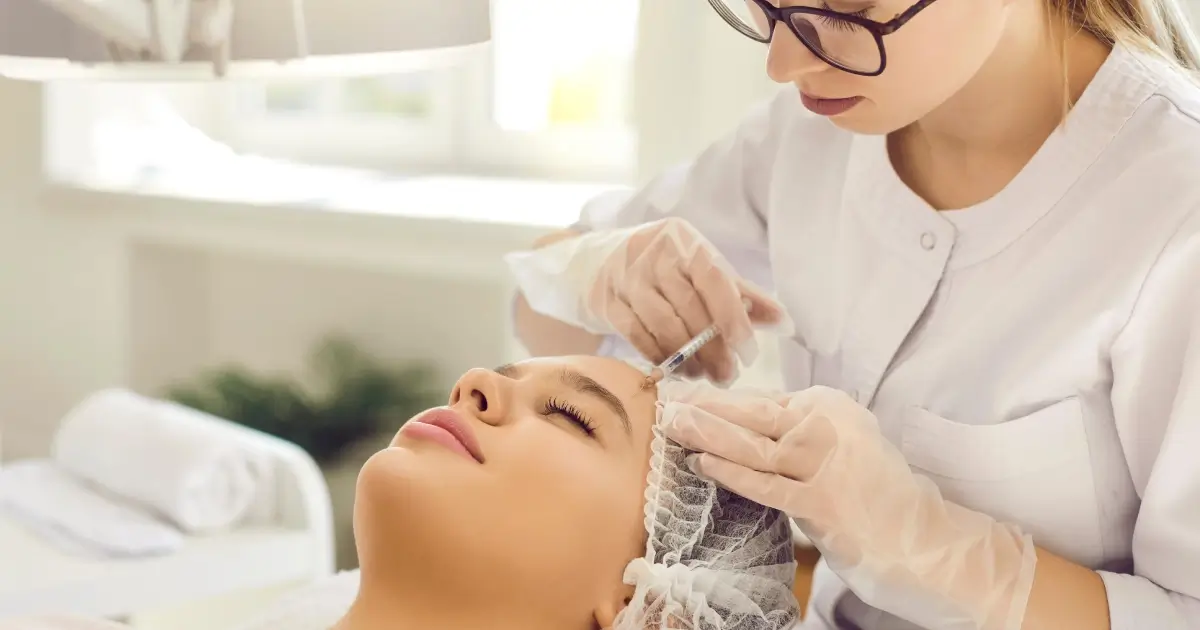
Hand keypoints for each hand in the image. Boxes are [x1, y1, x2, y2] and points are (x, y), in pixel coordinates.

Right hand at [506, 217, 792, 382]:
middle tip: (727, 376)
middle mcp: (652, 252)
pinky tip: (675, 369)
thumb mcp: (699, 270)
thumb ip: (740, 294)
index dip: (734, 317)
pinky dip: (659, 356)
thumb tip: (786, 322)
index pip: (714, 278)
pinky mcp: (605, 300)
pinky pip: (637, 336)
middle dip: (713, 348)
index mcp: (683, 240)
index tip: (748, 352)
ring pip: (664, 325)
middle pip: (690, 307)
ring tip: (703, 375)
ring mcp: (625, 276)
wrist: (596, 262)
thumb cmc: (663, 268)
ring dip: (688, 357)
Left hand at [659, 382, 1037, 629]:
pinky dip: (731, 473)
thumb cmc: (873, 488)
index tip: (683, 394)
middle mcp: (825, 425)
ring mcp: (823, 462)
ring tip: (672, 426)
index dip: (716, 398)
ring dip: (706, 434)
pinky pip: (765, 485)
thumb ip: (796, 427)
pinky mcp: (820, 500)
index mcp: (827, 404)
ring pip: (751, 445)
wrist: (920, 532)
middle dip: (702, 408)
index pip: (760, 399)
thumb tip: (738, 419)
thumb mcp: (839, 439)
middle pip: (750, 414)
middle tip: (663, 402)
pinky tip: (702, 464)